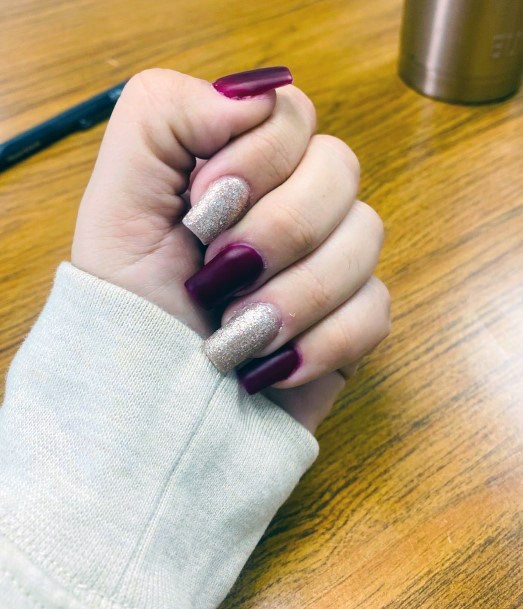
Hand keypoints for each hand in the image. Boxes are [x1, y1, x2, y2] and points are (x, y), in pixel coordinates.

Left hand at [72, 68, 389, 432]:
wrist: (151, 405)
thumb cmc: (128, 307)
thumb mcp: (117, 200)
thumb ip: (167, 115)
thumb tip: (262, 95)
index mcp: (241, 167)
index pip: (293, 116)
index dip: (254, 161)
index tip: (200, 211)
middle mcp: (293, 204)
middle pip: (340, 169)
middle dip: (276, 230)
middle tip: (218, 276)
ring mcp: (328, 262)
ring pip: (366, 237)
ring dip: (293, 295)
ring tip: (236, 334)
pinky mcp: (351, 320)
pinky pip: (376, 308)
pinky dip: (319, 343)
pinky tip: (269, 366)